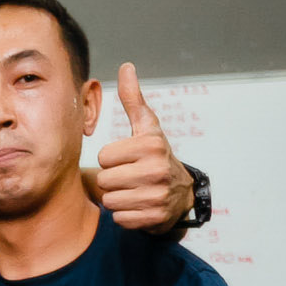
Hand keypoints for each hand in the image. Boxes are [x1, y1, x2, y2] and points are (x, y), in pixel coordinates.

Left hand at [95, 64, 192, 230]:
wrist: (180, 193)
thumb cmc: (155, 155)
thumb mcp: (147, 127)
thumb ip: (133, 99)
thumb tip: (126, 67)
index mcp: (151, 145)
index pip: (104, 157)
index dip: (111, 159)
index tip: (127, 159)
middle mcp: (157, 169)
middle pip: (105, 180)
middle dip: (112, 181)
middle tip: (129, 177)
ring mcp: (158, 195)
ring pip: (110, 201)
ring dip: (117, 198)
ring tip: (134, 191)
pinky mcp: (156, 218)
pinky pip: (120, 219)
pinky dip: (126, 215)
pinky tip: (139, 206)